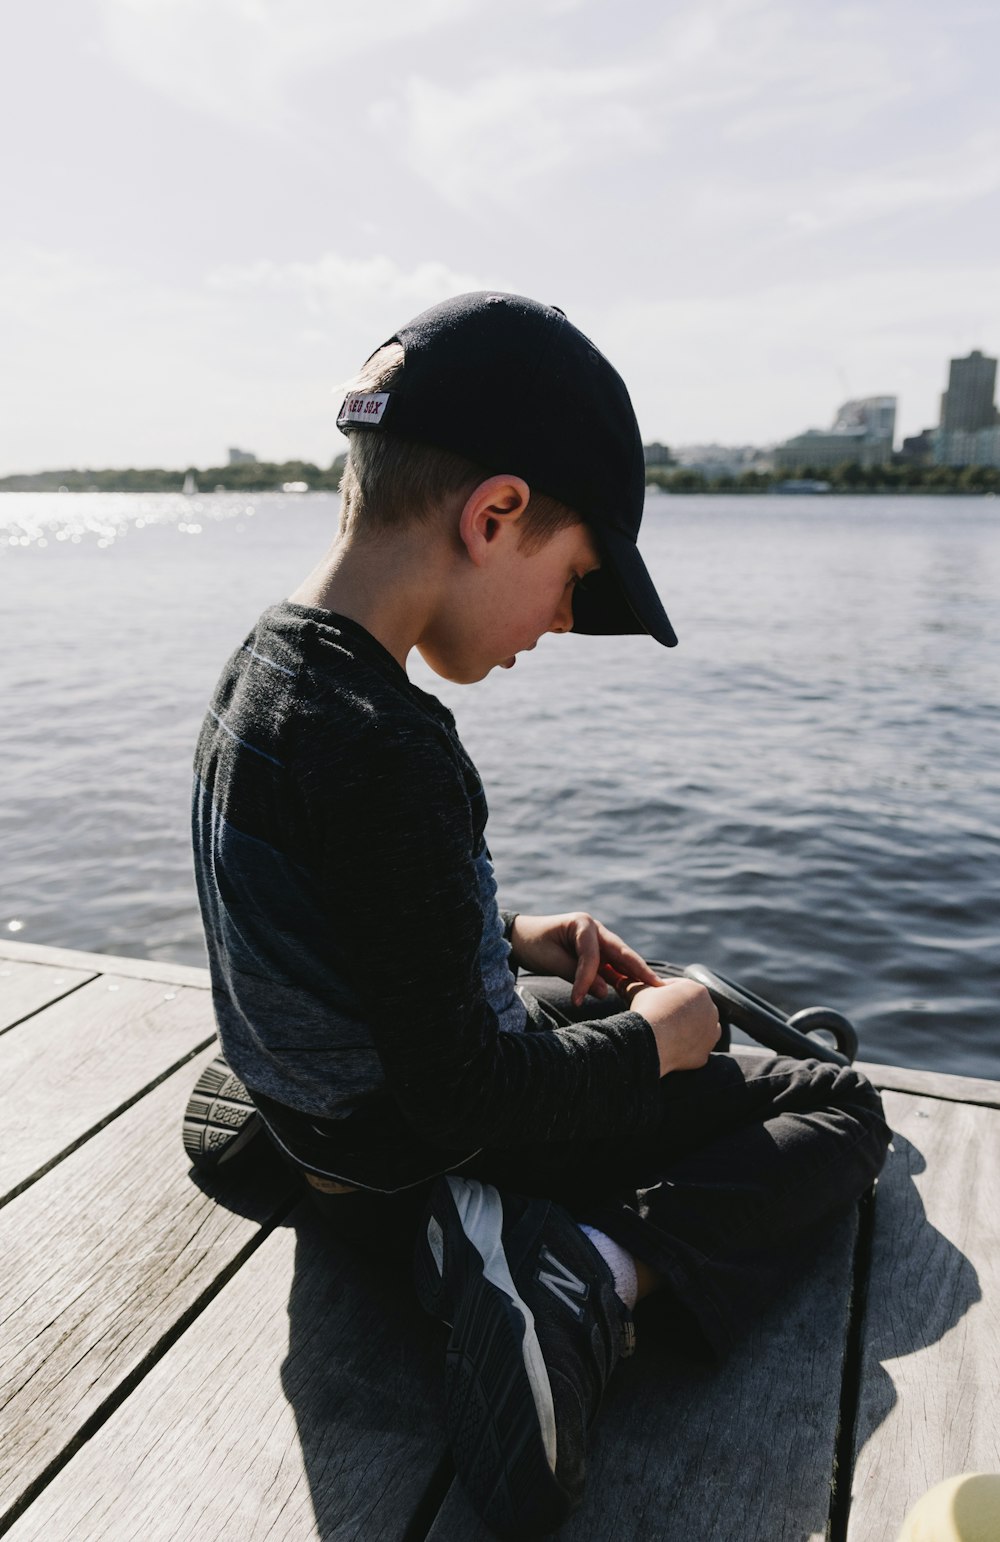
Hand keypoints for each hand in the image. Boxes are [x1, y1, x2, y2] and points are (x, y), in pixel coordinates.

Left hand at [508, 912, 660, 1008]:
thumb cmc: (533, 945)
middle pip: (620, 951)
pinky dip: (624, 976)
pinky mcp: (598, 952)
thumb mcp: (550, 960)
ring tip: (655, 989)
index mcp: (582, 923)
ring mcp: (599, 939)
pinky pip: (613, 965)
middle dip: (639, 969)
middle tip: (658, 985)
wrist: (521, 937)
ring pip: (620, 959)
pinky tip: (638, 989)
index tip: (576, 1002)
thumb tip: (605, 992)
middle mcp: (595, 929)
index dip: (586, 979)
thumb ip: (577, 975)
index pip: (591, 955)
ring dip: (635, 974)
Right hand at [629, 979, 720, 1075]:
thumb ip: (632, 982)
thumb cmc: (647, 1011)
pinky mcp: (704, 1054)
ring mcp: (710, 1034)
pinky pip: (696, 1050)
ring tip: (669, 1033)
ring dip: (690, 1030)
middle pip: (693, 1009)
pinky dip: (687, 1049)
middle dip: (678, 1011)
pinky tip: (672, 1048)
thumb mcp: (637, 990)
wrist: (650, 1041)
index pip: (680, 989)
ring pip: (701, 1029)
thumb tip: (620, 978)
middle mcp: (710, 1010)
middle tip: (660, 1016)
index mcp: (698, 991)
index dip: (664, 993)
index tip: (652, 999)